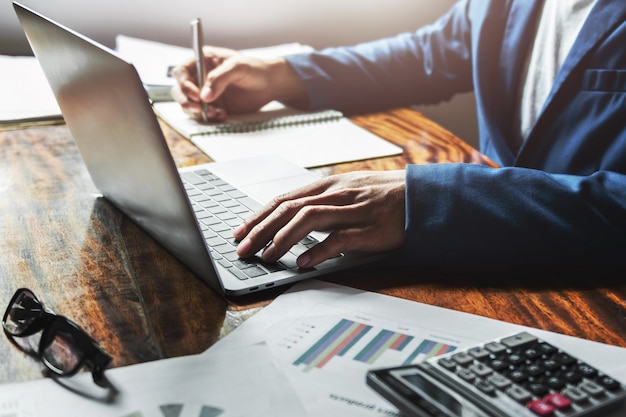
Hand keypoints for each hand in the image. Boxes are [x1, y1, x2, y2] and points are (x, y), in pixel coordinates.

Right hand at [171, 46, 306, 119]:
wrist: (270, 85)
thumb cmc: (255, 69)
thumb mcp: (238, 67)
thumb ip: (219, 78)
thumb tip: (205, 96)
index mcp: (202, 61)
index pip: (181, 72)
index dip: (184, 84)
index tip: (197, 94)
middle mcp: (200, 77)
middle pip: (179, 89)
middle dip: (185, 100)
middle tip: (199, 108)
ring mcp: (206, 93)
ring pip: (188, 104)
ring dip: (197, 111)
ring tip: (216, 111)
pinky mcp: (213, 106)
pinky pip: (202, 115)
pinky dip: (208, 117)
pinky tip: (222, 114)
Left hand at [234, 170, 405, 267]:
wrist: (422, 197)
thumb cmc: (383, 196)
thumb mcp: (348, 190)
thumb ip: (322, 201)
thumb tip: (291, 215)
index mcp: (328, 185)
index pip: (284, 198)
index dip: (258, 215)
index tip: (239, 232)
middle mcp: (337, 194)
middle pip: (289, 208)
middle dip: (261, 229)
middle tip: (243, 249)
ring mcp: (354, 210)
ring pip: (309, 218)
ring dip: (283, 238)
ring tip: (267, 257)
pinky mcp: (370, 229)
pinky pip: (340, 238)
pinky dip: (319, 250)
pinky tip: (303, 263)